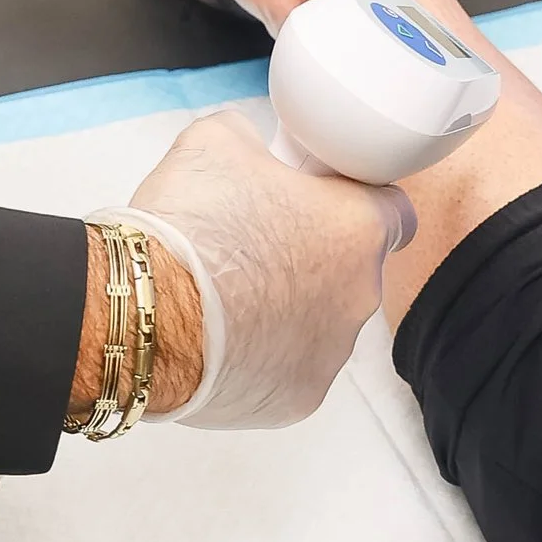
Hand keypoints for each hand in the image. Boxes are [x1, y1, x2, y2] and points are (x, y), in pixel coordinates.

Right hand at [129, 106, 412, 428]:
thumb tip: (250, 154)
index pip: (395, 211)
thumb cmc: (192, 226)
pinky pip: (288, 369)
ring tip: (226, 297)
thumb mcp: (217, 141)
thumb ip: (254, 141)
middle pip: (351, 271)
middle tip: (254, 246)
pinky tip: (218, 339)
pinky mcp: (298, 400)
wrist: (146, 313)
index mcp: (358, 228)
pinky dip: (262, 356)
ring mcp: (331, 354)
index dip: (355, 202)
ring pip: (320, 324)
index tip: (320, 202)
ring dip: (286, 310)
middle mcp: (360, 296)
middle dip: (312, 259)